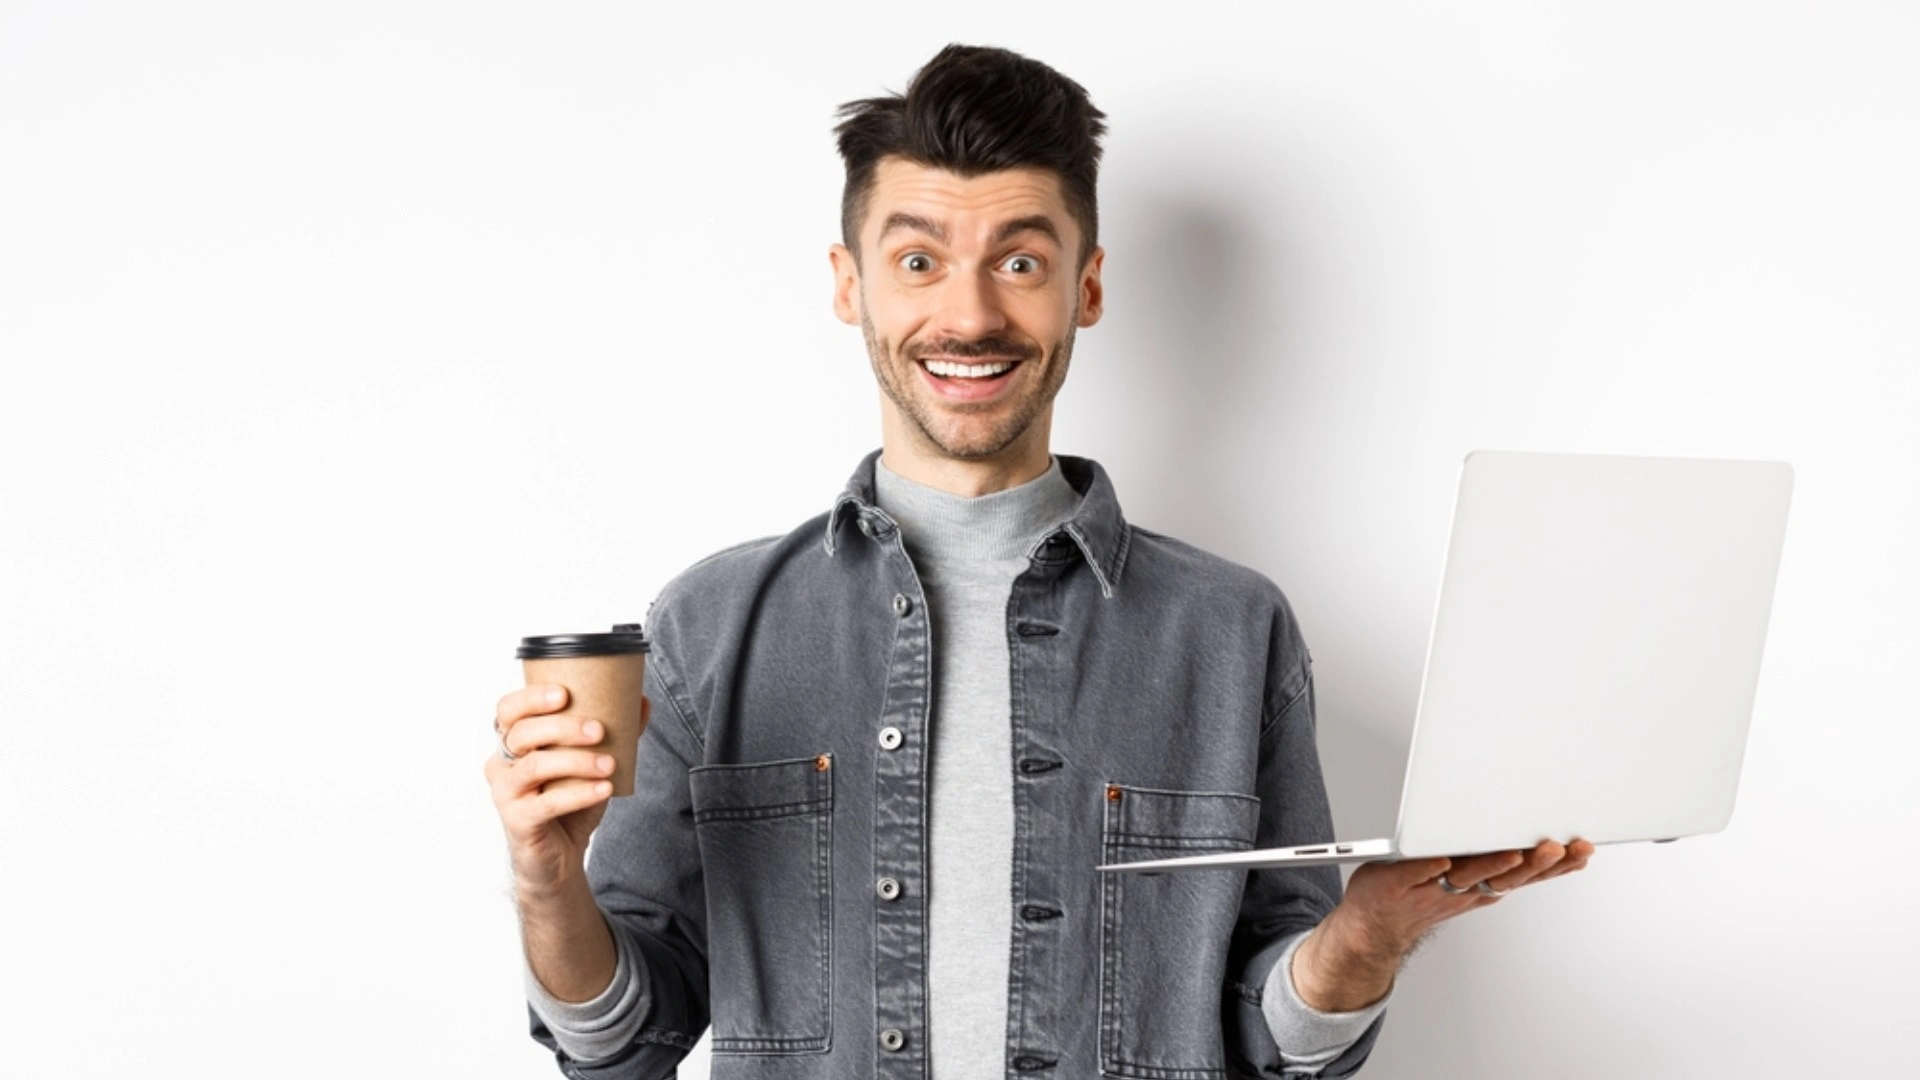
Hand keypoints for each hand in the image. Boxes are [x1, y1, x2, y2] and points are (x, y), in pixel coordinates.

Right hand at [483, 684, 650, 895]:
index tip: (564, 693)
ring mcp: (505, 793)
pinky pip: (546, 803)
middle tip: (598, 730)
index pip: (509, 710)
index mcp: (513, 742)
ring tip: (608, 764)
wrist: (559, 856)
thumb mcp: (591, 763)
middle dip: (562, 726)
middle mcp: (501, 764)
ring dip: (576, 761)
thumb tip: (641, 700)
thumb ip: (614, 732)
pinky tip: (604, 789)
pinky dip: (578, 794)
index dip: (531, 697)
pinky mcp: (517, 821)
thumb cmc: (569, 802)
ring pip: (534, 766)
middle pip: (521, 733)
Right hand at [1291, 839, 1594, 1011]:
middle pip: (1506, 876)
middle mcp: (1466, 891)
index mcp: (1441, 883)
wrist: (1379, 929)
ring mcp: (1476, 894)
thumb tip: (1441, 859)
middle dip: (1535, 861)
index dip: (1498, 862)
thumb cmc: (1383, 897)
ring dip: (1549, 867)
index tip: (1517, 852)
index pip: (1475, 871)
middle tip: (1559, 846)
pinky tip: (1564, 862)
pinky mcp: (1480, 893)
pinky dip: (1544, 872)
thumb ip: (1414, 867)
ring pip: (1518, 880)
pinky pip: (1517, 882)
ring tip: (1577, 851)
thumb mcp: (1385, 878)